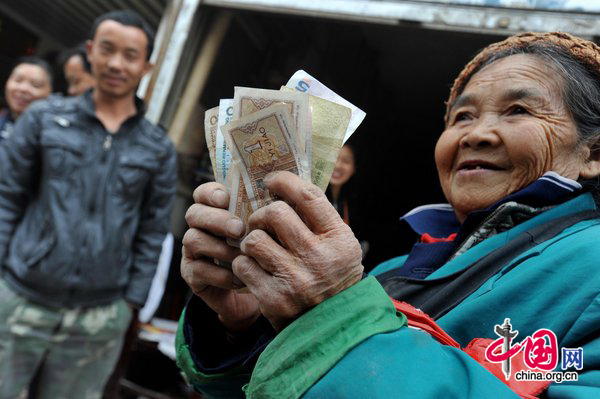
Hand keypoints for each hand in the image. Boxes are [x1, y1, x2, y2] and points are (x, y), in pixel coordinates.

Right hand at [181, 182, 259, 331]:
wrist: (260, 291)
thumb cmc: (266, 253)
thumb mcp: (268, 232)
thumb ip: (268, 214)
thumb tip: (281, 195)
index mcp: (216, 211)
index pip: (203, 193)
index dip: (210, 193)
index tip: (226, 198)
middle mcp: (201, 228)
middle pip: (194, 213)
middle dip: (216, 219)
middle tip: (239, 229)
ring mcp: (193, 252)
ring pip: (193, 239)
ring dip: (219, 247)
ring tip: (242, 254)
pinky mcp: (192, 276)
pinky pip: (198, 270)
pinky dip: (220, 274)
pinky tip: (240, 278)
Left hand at [233, 171, 363, 330]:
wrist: (331, 327)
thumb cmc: (333, 277)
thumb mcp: (341, 247)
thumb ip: (320, 219)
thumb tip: (287, 185)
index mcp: (338, 239)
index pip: (308, 196)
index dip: (285, 181)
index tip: (272, 180)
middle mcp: (319, 258)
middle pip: (276, 213)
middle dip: (263, 215)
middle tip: (262, 222)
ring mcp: (295, 279)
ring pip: (254, 239)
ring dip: (251, 240)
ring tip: (259, 248)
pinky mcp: (273, 298)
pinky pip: (243, 265)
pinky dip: (244, 264)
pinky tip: (255, 269)